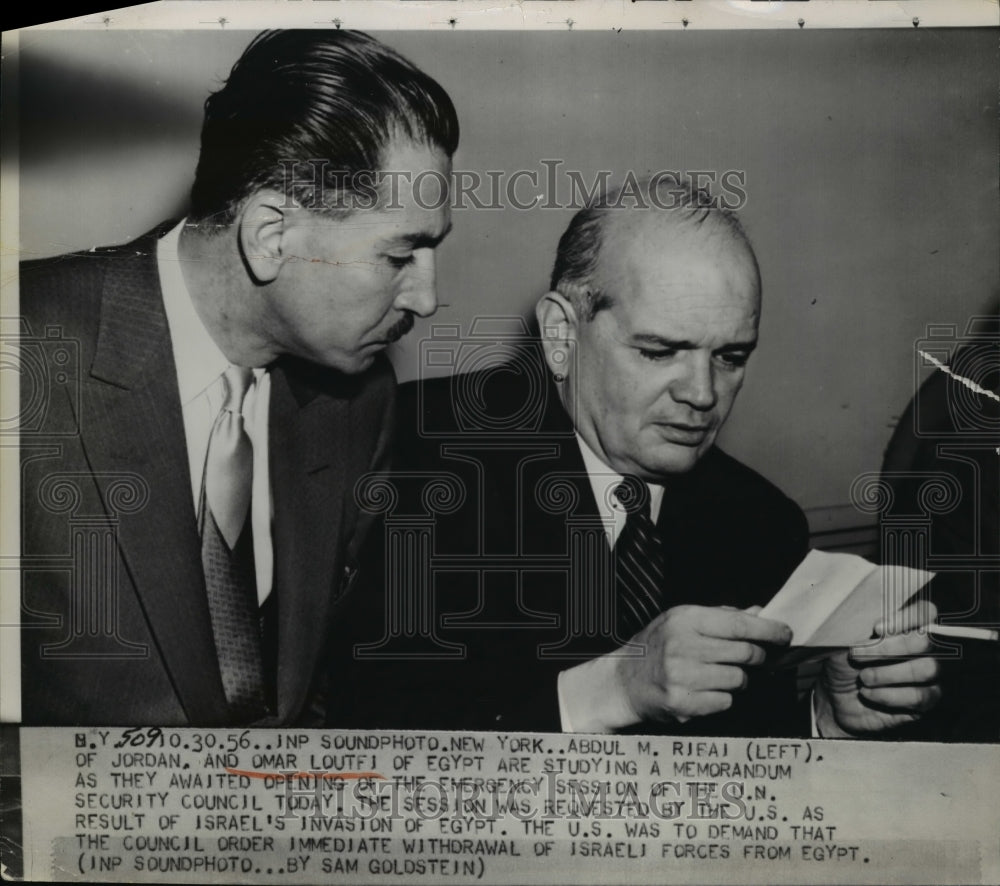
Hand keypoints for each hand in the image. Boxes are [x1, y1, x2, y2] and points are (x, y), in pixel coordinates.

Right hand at [613, 604, 791, 724]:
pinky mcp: (684, 704)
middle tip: (755, 657)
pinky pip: (725, 701)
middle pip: (745, 653)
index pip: (739, 624)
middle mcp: (683, 646)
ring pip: (739, 679)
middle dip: (757, 656)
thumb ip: (720, 616)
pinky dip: (722, 697)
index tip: (786, 634)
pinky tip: (704, 690)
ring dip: (738, 678)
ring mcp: (683, 677)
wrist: (623, 681)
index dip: (768, 630)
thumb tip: (757, 612)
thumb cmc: (655, 647)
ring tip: (718, 674)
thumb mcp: (680, 620)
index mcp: (685, 620)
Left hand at [815, 601, 941, 736]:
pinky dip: (889, 695)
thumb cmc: (844, 659)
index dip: (906, 618)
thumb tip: (881, 624)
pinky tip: (868, 692)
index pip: (925, 612)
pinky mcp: (928, 701)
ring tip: (863, 677)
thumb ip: (866, 623)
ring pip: (926, 669)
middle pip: (926, 642)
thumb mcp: (848, 637)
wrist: (835, 694)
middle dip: (889, 649)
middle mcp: (927, 648)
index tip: (876, 629)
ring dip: (887, 674)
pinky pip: (920, 697)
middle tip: (858, 655)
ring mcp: (931, 675)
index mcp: (908, 625)